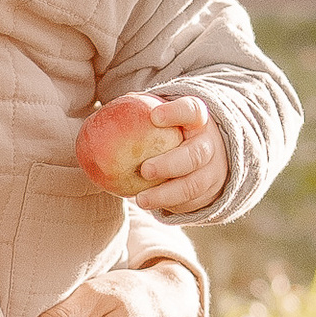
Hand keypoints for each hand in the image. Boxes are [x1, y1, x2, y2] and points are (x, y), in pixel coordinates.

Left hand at [126, 92, 227, 215]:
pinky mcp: (208, 193)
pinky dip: (170, 205)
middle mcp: (209, 145)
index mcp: (197, 119)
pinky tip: (149, 204)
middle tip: (144, 169)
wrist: (208, 153)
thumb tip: (104, 113)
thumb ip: (139, 111)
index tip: (154, 116)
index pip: (191, 111)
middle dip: (170, 163)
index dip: (176, 113)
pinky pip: (190, 202)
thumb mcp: (163, 117)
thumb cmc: (173, 131)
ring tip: (141, 199)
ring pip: (193, 185)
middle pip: (195, 155)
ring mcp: (211, 171)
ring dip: (166, 194)